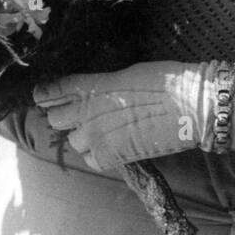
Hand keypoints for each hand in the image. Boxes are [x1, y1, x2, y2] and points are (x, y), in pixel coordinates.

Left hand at [34, 61, 212, 170]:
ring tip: (101, 132)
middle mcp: (87, 111)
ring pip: (73, 142)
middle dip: (65, 118)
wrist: (191, 104)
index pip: (53, 91)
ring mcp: (97, 136)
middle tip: (79, 116)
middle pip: (56, 120)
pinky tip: (112, 147)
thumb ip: (103, 84)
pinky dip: (98, 156)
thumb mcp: (127, 73)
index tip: (42, 96)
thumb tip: (95, 92)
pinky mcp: (112, 156)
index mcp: (91, 85)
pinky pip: (92, 161)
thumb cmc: (166, 80)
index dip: (45, 95)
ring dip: (83, 138)